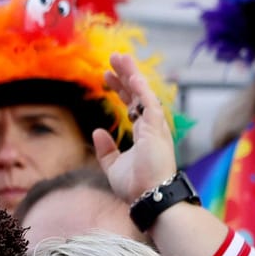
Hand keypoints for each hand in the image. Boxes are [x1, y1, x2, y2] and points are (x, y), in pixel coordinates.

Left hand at [95, 51, 175, 204]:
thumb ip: (106, 149)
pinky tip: (132, 76)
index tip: (106, 77)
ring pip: (143, 93)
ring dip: (132, 74)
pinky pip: (149, 105)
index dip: (120, 89)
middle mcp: (151, 126)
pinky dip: (141, 90)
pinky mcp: (156, 131)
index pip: (131, 104)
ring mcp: (155, 127)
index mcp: (144, 132)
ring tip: (120, 57)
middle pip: (137, 94)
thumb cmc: (135, 185)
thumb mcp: (113, 166)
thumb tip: (97, 131)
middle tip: (113, 58)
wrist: (148, 198)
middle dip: (125, 75)